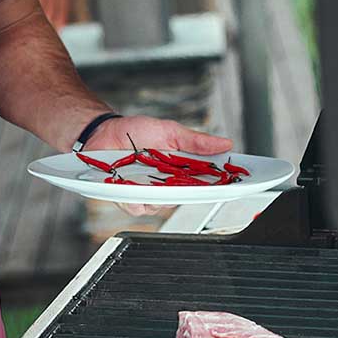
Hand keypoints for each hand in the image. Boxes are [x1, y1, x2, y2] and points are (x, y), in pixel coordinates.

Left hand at [86, 115, 233, 216]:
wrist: (103, 132)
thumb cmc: (135, 132)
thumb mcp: (169, 131)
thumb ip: (195, 141)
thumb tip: (225, 143)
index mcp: (180, 170)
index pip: (206, 182)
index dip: (221, 185)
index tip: (234, 183)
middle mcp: (166, 185)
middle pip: (185, 198)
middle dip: (190, 192)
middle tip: (189, 181)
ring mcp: (147, 193)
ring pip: (161, 206)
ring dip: (158, 194)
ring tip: (152, 178)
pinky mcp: (127, 198)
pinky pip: (136, 206)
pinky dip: (135, 198)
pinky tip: (132, 187)